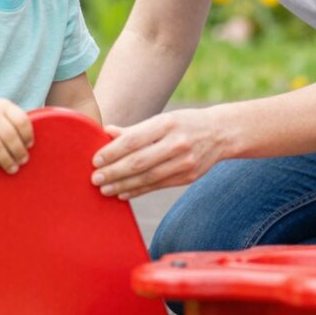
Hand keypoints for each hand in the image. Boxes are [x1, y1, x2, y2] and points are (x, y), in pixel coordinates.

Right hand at [0, 96, 33, 172]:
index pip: (21, 120)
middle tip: (23, 161)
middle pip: (9, 135)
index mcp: (4, 106)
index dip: (28, 135)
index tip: (30, 145)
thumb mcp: (2, 108)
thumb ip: (14, 120)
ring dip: (6, 160)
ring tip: (13, 168)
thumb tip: (29, 144)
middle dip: (18, 151)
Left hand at [90, 107, 226, 198]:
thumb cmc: (183, 124)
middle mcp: (177, 143)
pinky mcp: (188, 177)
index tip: (95, 160)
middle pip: (139, 161)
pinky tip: (123, 194)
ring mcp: (185, 162)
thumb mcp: (162, 120)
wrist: (220, 133)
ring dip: (123, 185)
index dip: (112, 152)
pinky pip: (158, 186)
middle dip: (114, 172)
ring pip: (148, 177)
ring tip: (105, 189)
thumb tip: (106, 132)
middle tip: (95, 178)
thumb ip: (134, 130)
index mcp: (167, 123)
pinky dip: (138, 191)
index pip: (134, 140)